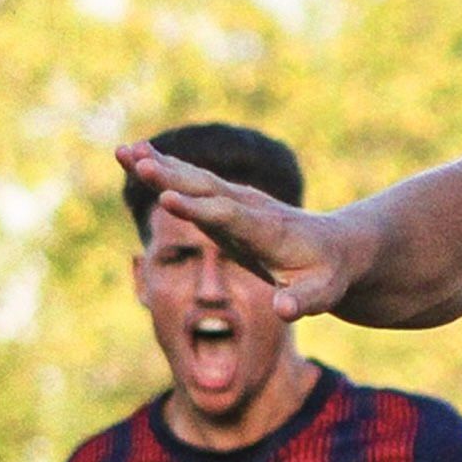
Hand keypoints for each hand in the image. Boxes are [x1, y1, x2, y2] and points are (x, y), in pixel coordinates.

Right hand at [117, 140, 356, 321]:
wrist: (338, 246)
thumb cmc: (328, 275)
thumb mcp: (324, 293)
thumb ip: (304, 302)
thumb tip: (282, 311)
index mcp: (269, 231)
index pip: (231, 217)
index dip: (200, 209)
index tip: (167, 199)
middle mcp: (251, 209)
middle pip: (207, 190)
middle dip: (171, 178)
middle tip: (136, 162)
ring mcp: (238, 202)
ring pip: (195, 180)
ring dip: (160, 165)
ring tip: (123, 151)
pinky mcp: (227, 204)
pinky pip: (193, 183)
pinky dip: (166, 168)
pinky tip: (138, 157)